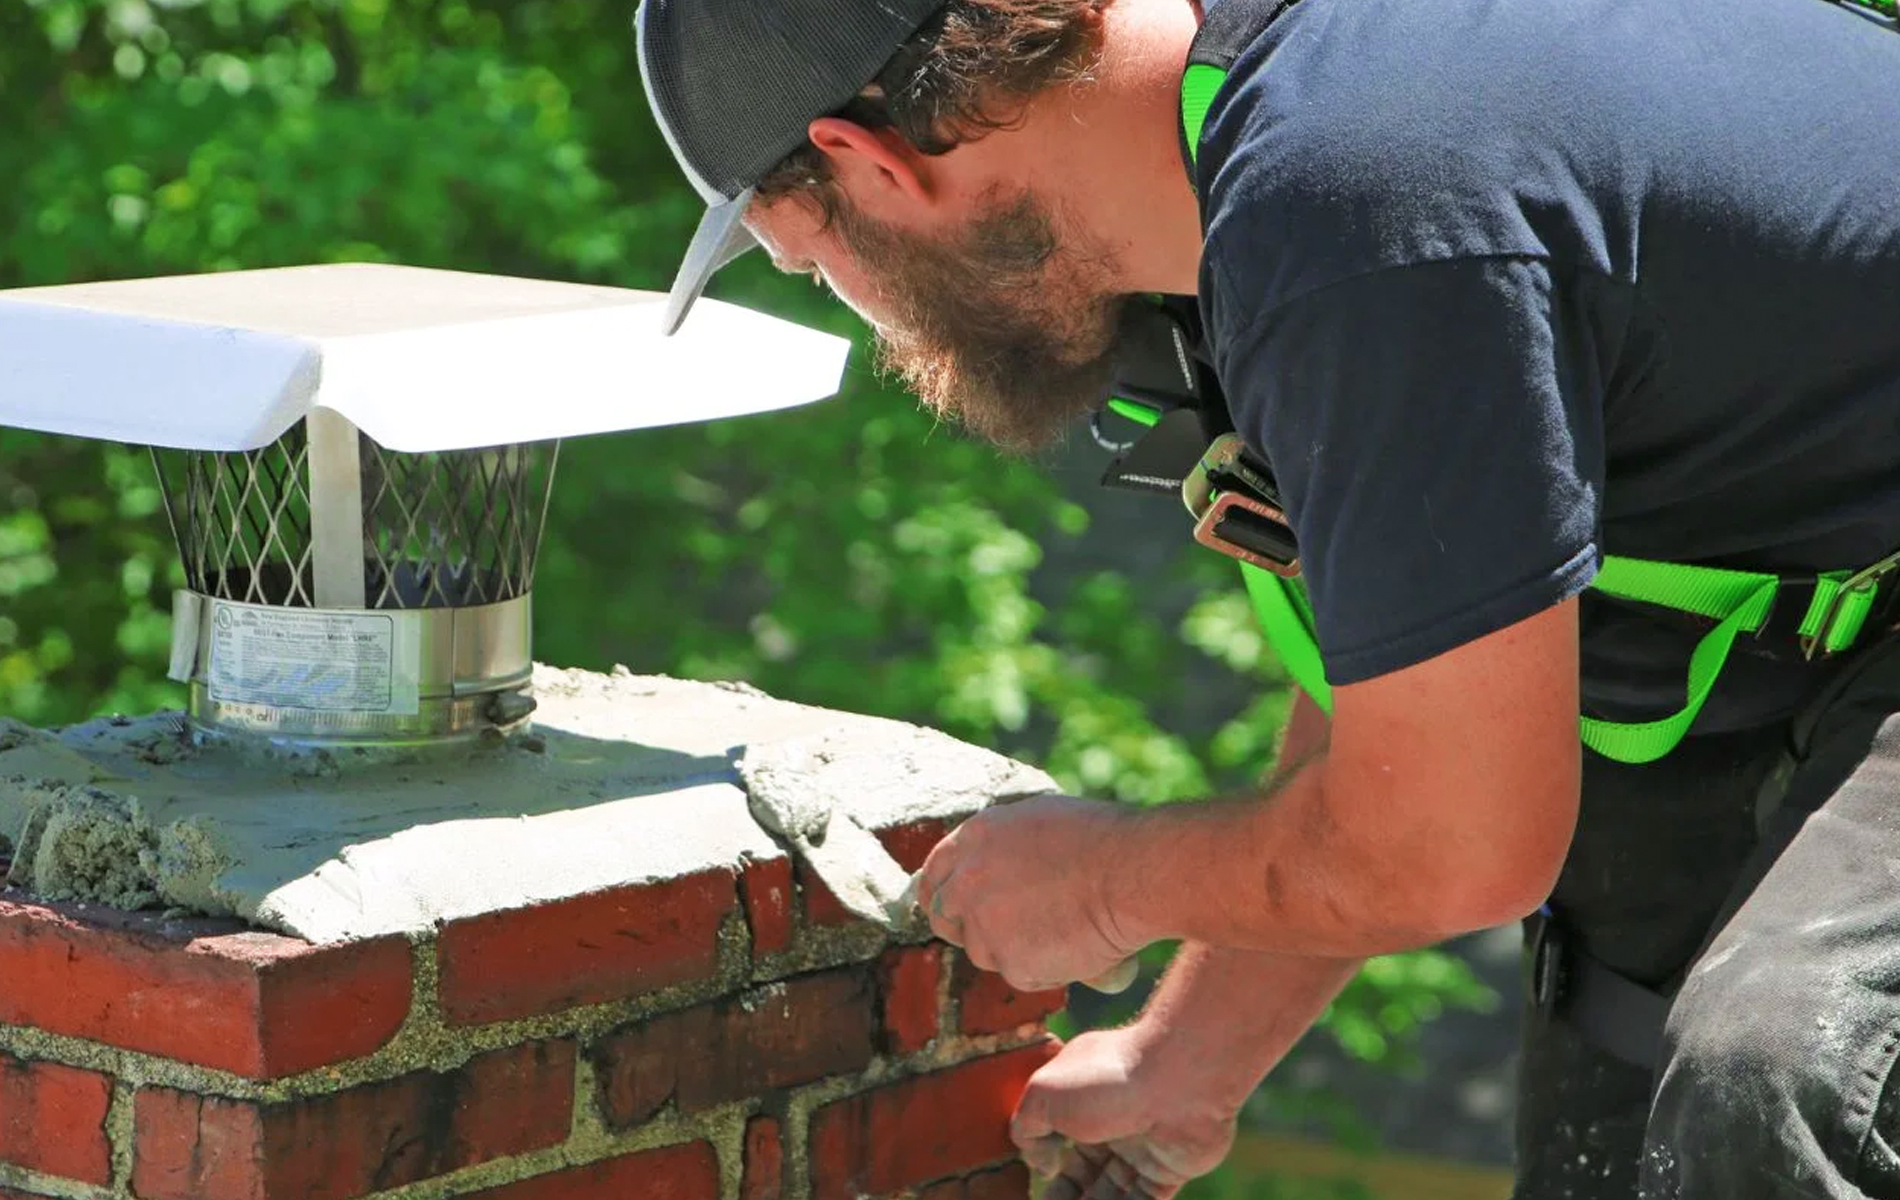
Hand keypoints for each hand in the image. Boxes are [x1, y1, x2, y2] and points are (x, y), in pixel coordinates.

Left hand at [916, 794, 1138, 989]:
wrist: (1134, 872)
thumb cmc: (1104, 841)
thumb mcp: (1037, 821)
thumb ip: (1002, 847)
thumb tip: (994, 870)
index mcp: (974, 837)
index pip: (935, 873)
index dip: (945, 892)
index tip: (956, 907)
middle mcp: (967, 881)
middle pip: (944, 917)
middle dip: (968, 928)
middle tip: (1005, 932)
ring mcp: (984, 925)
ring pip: (985, 951)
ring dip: (1014, 949)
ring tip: (1062, 927)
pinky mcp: (1010, 963)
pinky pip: (1022, 974)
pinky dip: (1046, 968)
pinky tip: (1076, 944)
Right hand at [1011, 1025, 1238, 1199]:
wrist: (1178, 1079)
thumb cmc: (1107, 1079)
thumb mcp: (1044, 1094)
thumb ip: (1027, 1128)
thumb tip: (1043, 1164)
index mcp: (1082, 1098)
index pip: (1058, 1141)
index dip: (1044, 1165)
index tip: (1035, 1184)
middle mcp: (1111, 1123)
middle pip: (1083, 1172)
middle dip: (1066, 1194)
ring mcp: (1141, 1148)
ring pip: (1109, 1192)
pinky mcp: (1168, 1171)